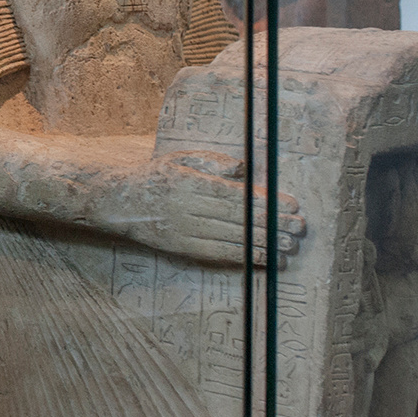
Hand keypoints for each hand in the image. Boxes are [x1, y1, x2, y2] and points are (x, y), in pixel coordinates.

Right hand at [124, 150, 305, 267]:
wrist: (118, 202)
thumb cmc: (155, 176)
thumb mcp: (179, 158)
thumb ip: (211, 161)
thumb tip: (242, 169)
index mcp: (188, 182)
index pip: (234, 194)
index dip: (264, 201)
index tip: (291, 205)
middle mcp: (186, 208)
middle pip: (237, 218)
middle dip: (271, 224)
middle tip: (299, 228)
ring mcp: (183, 231)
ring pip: (230, 238)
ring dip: (263, 243)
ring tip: (289, 246)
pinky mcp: (180, 248)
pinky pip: (216, 254)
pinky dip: (243, 256)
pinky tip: (263, 257)